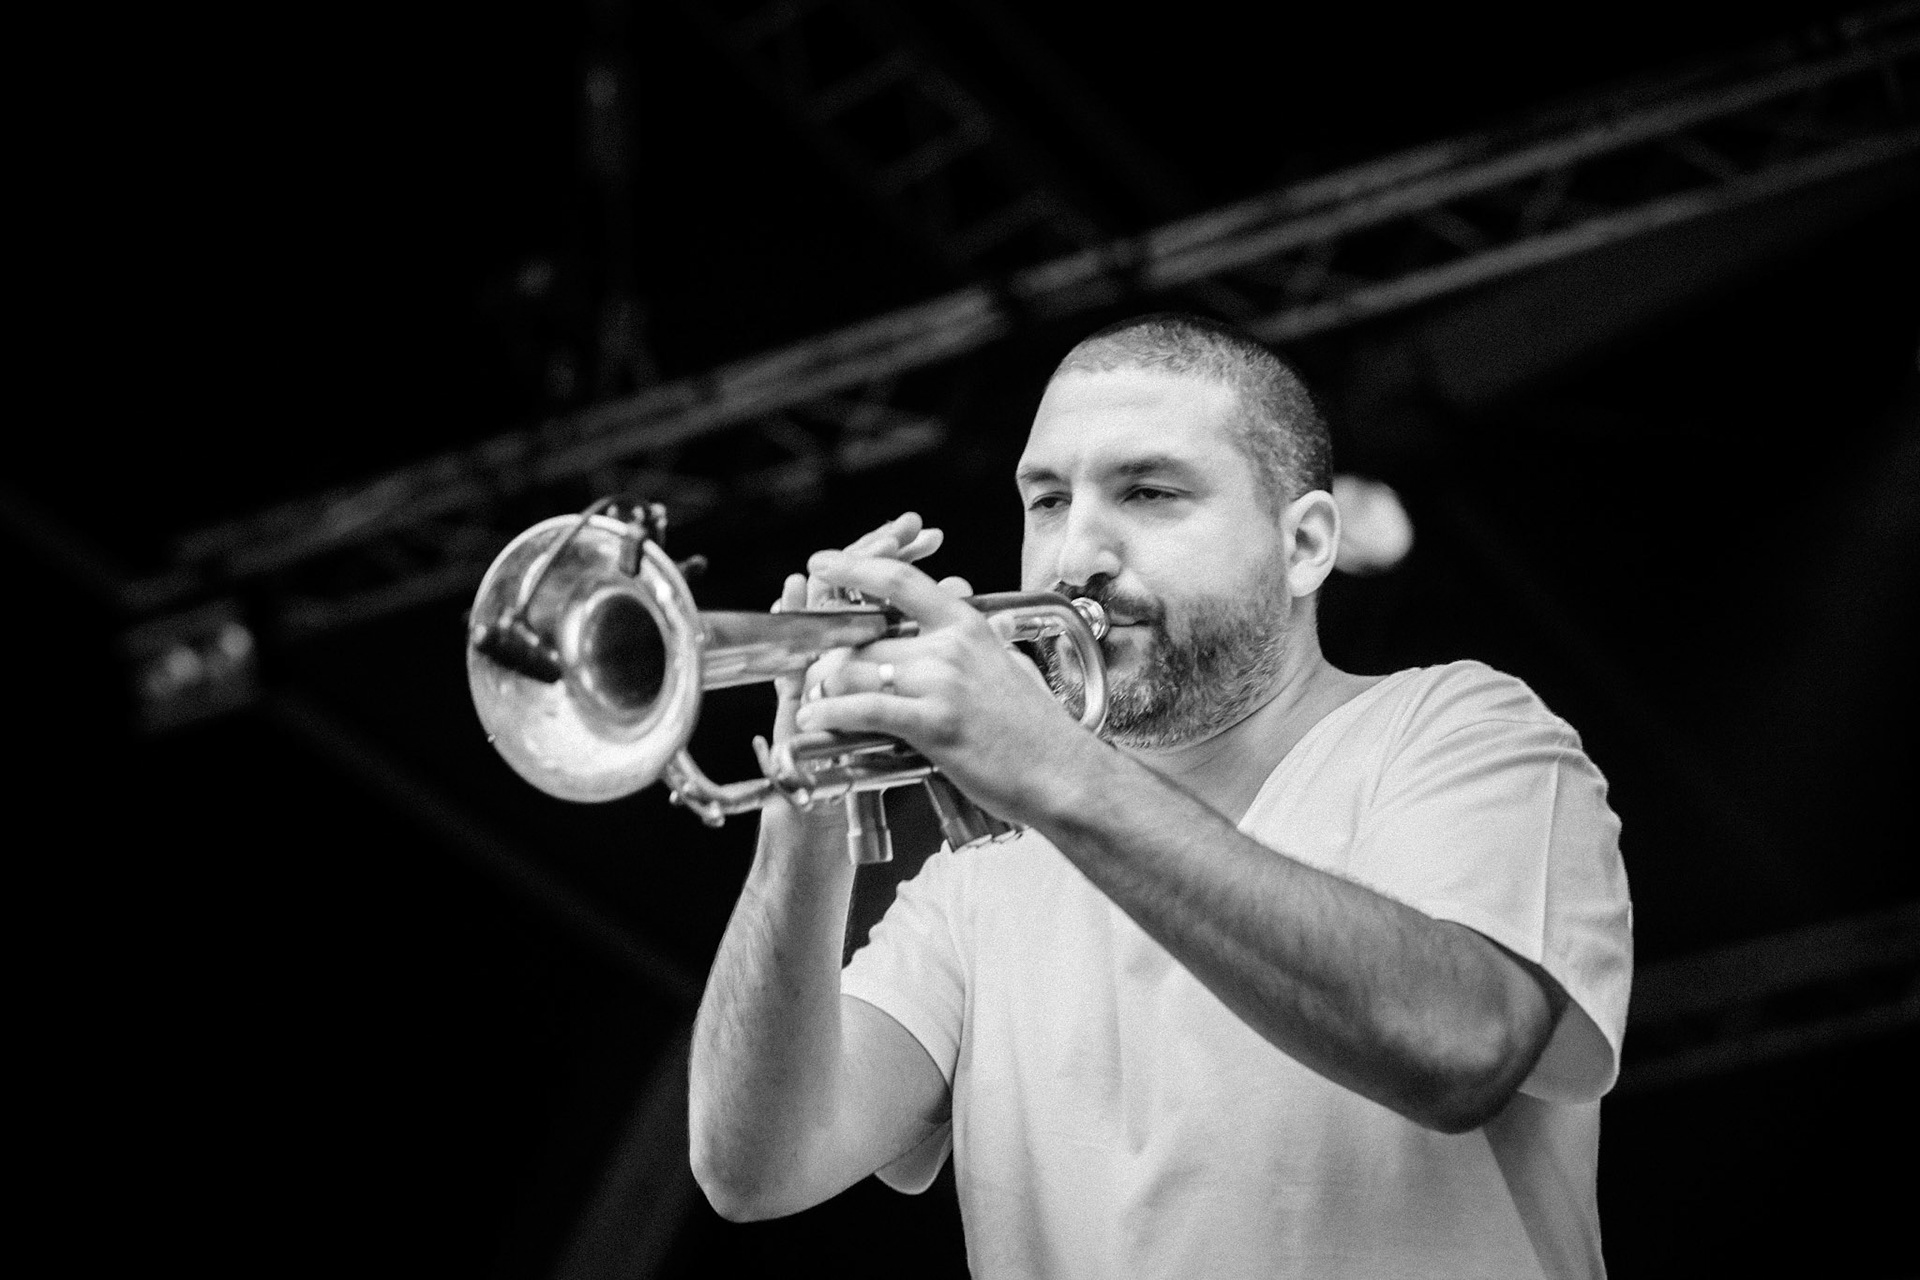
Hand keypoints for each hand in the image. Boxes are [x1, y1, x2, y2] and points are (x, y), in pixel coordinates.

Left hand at [793, 550, 1089, 824]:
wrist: (1063, 773)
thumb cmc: (1037, 731)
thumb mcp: (1007, 668)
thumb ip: (975, 648)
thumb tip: (961, 634)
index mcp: (967, 625)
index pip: (900, 582)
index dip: (856, 567)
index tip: (824, 563)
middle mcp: (951, 646)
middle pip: (864, 637)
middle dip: (827, 659)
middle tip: (810, 678)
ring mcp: (942, 683)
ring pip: (853, 671)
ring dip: (824, 690)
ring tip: (812, 706)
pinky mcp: (934, 723)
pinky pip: (864, 709)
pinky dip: (831, 715)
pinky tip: (815, 722)